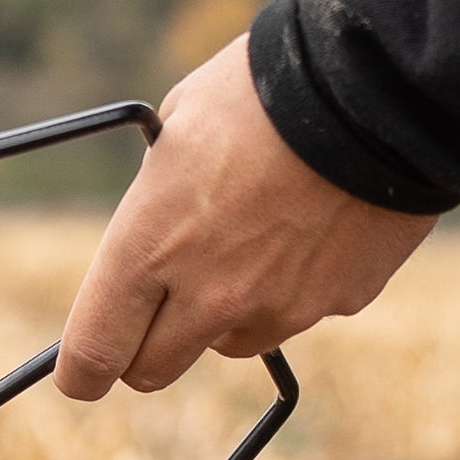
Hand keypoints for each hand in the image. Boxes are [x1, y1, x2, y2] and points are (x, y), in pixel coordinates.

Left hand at [55, 37, 434, 399]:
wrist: (379, 88)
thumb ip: (156, 200)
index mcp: (149, 246)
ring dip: (222, 315)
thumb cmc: (263, 91)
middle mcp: (209, 294)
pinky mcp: (338, 303)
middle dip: (143, 349)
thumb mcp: (175, 128)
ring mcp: (278, 307)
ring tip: (246, 240)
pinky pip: (297, 313)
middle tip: (153, 310)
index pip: (95, 351)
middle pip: (153, 370)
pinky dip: (291, 287)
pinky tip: (306, 228)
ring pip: (228, 344)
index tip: (81, 369)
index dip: (81, 370)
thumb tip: (154, 225)